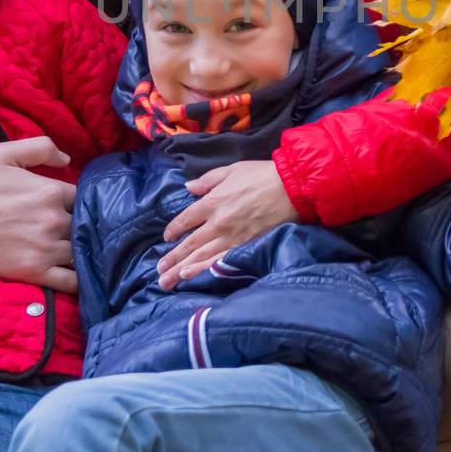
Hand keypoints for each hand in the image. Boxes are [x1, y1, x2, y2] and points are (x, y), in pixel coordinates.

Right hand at [0, 136, 77, 292]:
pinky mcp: (36, 273)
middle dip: (80, 224)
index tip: (69, 205)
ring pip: (81, 250)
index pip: (83, 196)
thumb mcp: (3, 155)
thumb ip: (40, 147)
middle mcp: (53, 220)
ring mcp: (46, 249)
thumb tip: (67, 159)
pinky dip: (80, 279)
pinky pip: (72, 281)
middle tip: (69, 226)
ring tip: (76, 248)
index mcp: (50, 191)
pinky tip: (80, 274)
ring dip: (82, 249)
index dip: (79, 201)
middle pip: (84, 224)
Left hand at [158, 160, 297, 289]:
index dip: (174, 229)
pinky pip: (220, 262)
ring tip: (166, 281)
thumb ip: (207, 180)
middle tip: (159, 271)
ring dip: (181, 269)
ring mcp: (231, 238)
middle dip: (172, 258)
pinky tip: (190, 277)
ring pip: (200, 257)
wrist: (292, 188)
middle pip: (189, 243)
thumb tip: (188, 187)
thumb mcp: (232, 170)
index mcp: (212, 202)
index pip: (186, 219)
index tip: (167, 237)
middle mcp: (217, 223)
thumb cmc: (262, 176)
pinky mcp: (245, 247)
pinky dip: (203, 271)